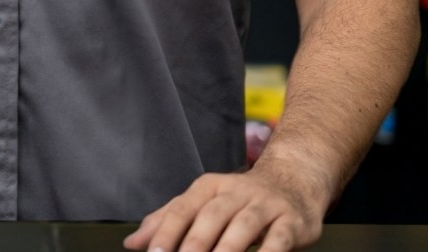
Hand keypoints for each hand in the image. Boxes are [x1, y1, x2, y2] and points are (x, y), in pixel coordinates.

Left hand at [122, 158, 326, 251]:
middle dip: (194, 242)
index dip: (167, 231)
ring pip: (244, 225)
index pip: (183, 208)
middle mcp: (236, 191)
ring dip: (228, 249)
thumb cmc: (239, 201)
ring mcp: (265, 205)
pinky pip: (279, 240)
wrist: (294, 182)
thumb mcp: (204, 203)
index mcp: (209, 187)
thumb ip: (168, 222)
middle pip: (211, 215)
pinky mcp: (291, 222)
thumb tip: (132, 243)